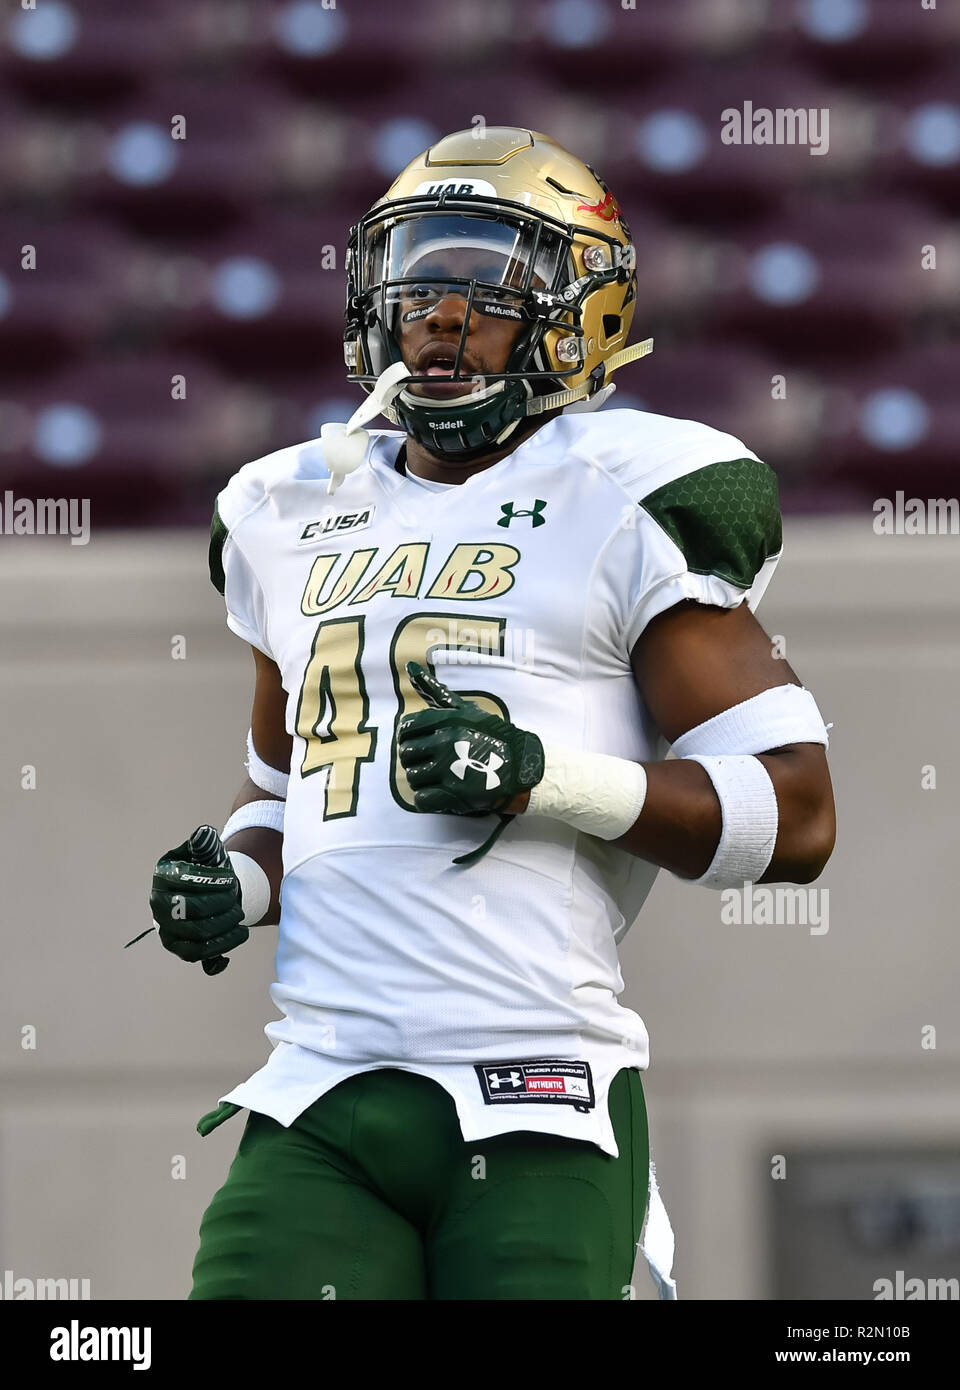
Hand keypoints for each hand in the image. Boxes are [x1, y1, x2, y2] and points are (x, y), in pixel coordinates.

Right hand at [149, 826, 247, 969]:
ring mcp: (165, 927)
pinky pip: (197, 953)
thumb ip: (205, 843)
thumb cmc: (206, 871)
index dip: (211, 881)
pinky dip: (221, 946)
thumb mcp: (205, 853)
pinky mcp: (176, 946)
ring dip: (225, 924)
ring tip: (240, 914)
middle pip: (190, 908)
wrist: (204, 893)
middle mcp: (158, 902)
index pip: (184, 878)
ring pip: (197, 932)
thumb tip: (204, 834)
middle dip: (220, 903)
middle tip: (236, 898)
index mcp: (163, 875)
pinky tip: (239, 933)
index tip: (231, 880)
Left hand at [397, 662, 543, 816]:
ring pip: (413, 778)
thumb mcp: (465, 708)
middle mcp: (447, 742)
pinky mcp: (457, 794)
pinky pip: (422, 799)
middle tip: (432, 763)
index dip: (409, 739)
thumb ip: (434, 690)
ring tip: (440, 778)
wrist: (523, 765)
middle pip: (407, 755)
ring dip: (423, 780)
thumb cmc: (491, 735)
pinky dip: (428, 799)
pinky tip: (441, 793)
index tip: (420, 744)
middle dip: (416, 760)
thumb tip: (409, 667)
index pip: (406, 730)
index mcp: (447, 720)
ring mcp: (451, 769)